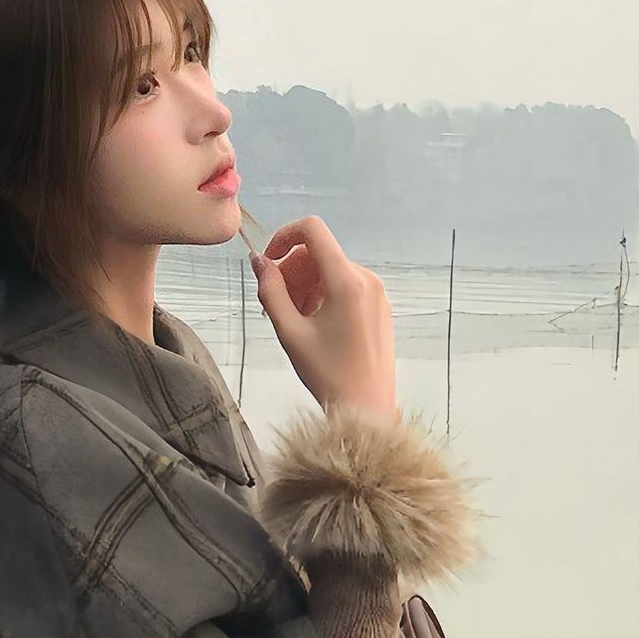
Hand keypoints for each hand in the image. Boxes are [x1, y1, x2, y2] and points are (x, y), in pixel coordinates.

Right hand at [248, 213, 396, 416]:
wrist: (366, 408)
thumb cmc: (327, 374)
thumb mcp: (289, 332)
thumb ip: (271, 291)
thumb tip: (260, 261)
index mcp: (346, 281)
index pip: (312, 229)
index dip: (283, 236)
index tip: (268, 263)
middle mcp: (366, 278)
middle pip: (318, 252)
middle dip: (291, 271)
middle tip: (275, 306)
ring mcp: (376, 291)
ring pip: (330, 269)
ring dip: (305, 285)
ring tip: (294, 320)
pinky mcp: (379, 305)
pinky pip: (345, 285)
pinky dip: (323, 295)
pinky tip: (313, 325)